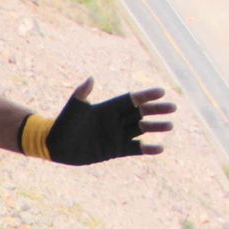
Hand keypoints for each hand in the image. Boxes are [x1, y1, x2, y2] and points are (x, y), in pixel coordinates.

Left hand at [38, 77, 174, 164]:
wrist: (55, 145)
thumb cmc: (63, 124)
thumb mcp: (73, 108)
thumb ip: (82, 93)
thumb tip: (91, 78)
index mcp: (106, 108)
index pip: (129, 100)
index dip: (145, 95)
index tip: (161, 91)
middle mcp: (113, 120)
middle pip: (139, 112)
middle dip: (156, 110)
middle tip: (173, 107)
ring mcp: (115, 135)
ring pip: (141, 129)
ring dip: (155, 127)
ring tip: (170, 125)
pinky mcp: (114, 150)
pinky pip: (134, 148)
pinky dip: (147, 148)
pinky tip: (160, 148)